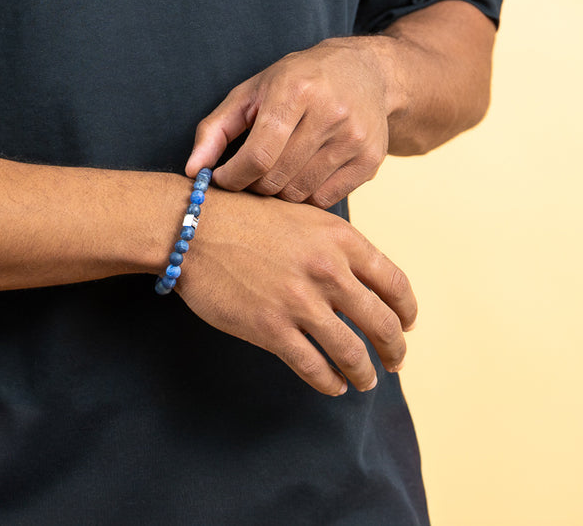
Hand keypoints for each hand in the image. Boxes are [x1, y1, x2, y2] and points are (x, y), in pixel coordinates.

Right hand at [176, 189, 415, 394]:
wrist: (193, 227)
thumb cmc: (244, 218)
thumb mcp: (301, 216)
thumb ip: (335, 245)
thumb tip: (364, 280)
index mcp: (339, 239)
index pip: (395, 283)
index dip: (407, 311)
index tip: (408, 324)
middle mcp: (327, 270)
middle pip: (383, 324)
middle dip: (395, 350)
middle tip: (394, 361)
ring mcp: (300, 302)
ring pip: (353, 354)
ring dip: (365, 374)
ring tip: (365, 380)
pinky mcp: (272, 329)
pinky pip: (315, 368)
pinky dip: (330, 383)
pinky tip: (332, 384)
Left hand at [186, 38, 392, 206]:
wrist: (363, 72)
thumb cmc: (297, 80)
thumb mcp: (251, 92)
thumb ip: (215, 129)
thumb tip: (191, 170)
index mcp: (295, 89)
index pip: (258, 155)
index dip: (232, 176)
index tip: (220, 178)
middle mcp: (329, 112)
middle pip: (277, 177)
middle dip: (253, 184)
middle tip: (248, 175)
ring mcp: (354, 137)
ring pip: (300, 192)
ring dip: (279, 192)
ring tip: (275, 173)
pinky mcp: (371, 159)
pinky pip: (326, 200)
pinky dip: (306, 196)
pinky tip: (301, 175)